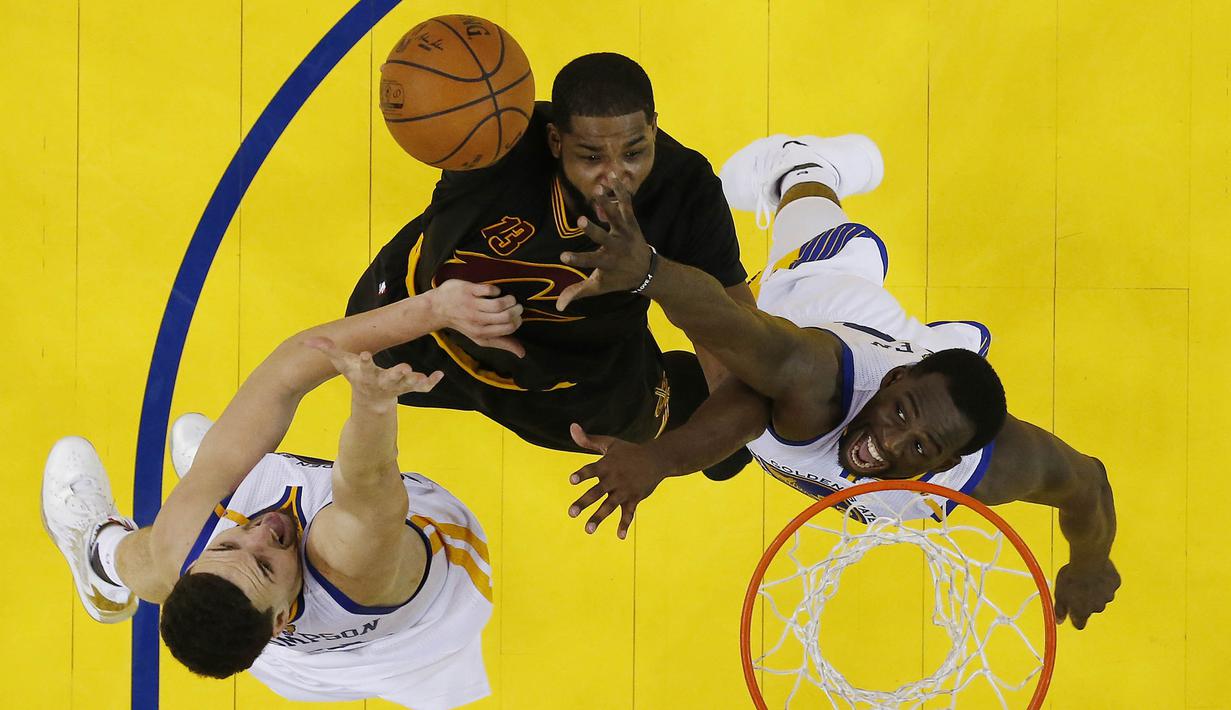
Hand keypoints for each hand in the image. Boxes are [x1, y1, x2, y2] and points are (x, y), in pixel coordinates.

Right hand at [307, 336, 442, 402]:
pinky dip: (431, 382)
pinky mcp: (410, 388)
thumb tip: (308, 340)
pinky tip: (439, 375)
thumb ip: (328, 350)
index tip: (365, 355)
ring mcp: (398, 386)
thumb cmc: (357, 376)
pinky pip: (423, 387)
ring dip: (416, 381)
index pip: (364, 368)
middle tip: (405, 368)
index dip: (364, 362)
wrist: (371, 400)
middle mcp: (382, 382)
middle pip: (390, 378)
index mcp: (366, 374)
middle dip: (397, 374)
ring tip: (422, 376)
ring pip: (408, 385)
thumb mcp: (342, 363)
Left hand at [429, 279, 524, 356]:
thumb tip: (522, 353)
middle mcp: (477, 320)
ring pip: (499, 303)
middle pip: (507, 316)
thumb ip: (502, 343)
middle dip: (517, 310)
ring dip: (510, 299)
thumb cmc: (462, 322)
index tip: (517, 316)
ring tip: (509, 298)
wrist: (436, 308)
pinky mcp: (468, 290)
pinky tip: (494, 292)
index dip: (518, 321)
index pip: (509, 328)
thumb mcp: (480, 337)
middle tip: (516, 306)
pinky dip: (496, 290)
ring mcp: (472, 305)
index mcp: (481, 333)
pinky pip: (489, 289)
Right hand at [557, 174, 653, 310]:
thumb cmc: (617, 279)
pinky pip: (627, 204)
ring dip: (606, 202)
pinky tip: (612, 175)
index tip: (562, 256)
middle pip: (604, 238)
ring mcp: (625, 233)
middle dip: (593, 230)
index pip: (589, 262)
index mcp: (606, 263)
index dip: (577, 259)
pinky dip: (621, 190)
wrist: (647, 271)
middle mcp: (616, 247)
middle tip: (580, 221)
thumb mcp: (599, 287)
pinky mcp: (631, 221)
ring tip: (596, 188)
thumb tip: (558, 306)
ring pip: (616, 216)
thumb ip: (578, 292)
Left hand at [566, 423, 666, 538]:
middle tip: (571, 513)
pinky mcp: (634, 498)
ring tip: (588, 529)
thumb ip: (589, 440)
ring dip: (599, 517)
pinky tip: (620, 536)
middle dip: (584, 502)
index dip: (582, 474)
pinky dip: (625, 524)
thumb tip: (572, 426)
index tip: (572, 480)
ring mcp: (625, 490)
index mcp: (607, 465)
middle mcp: (614, 478)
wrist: (657, 459)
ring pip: (610, 505)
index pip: (592, 469)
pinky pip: (629, 513)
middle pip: (597, 491)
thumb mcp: (610, 443)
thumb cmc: (629, 451)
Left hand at [1053, 557, 1119, 628]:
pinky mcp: (1115, 584)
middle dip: (1086, 600)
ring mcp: (1109, 596)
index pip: (1080, 624)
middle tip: (1078, 587)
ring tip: (1087, 576)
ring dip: (1096, 589)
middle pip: (1091, 608)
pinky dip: (1104, 579)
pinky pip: (1110, 584)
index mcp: (1083, 611)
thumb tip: (1059, 621)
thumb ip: (1060, 609)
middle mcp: (1098, 607)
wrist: (1088, 561)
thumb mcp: (1059, 594)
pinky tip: (1097, 571)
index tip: (1071, 611)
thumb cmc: (1072, 577)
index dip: (1075, 618)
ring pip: (1102, 596)